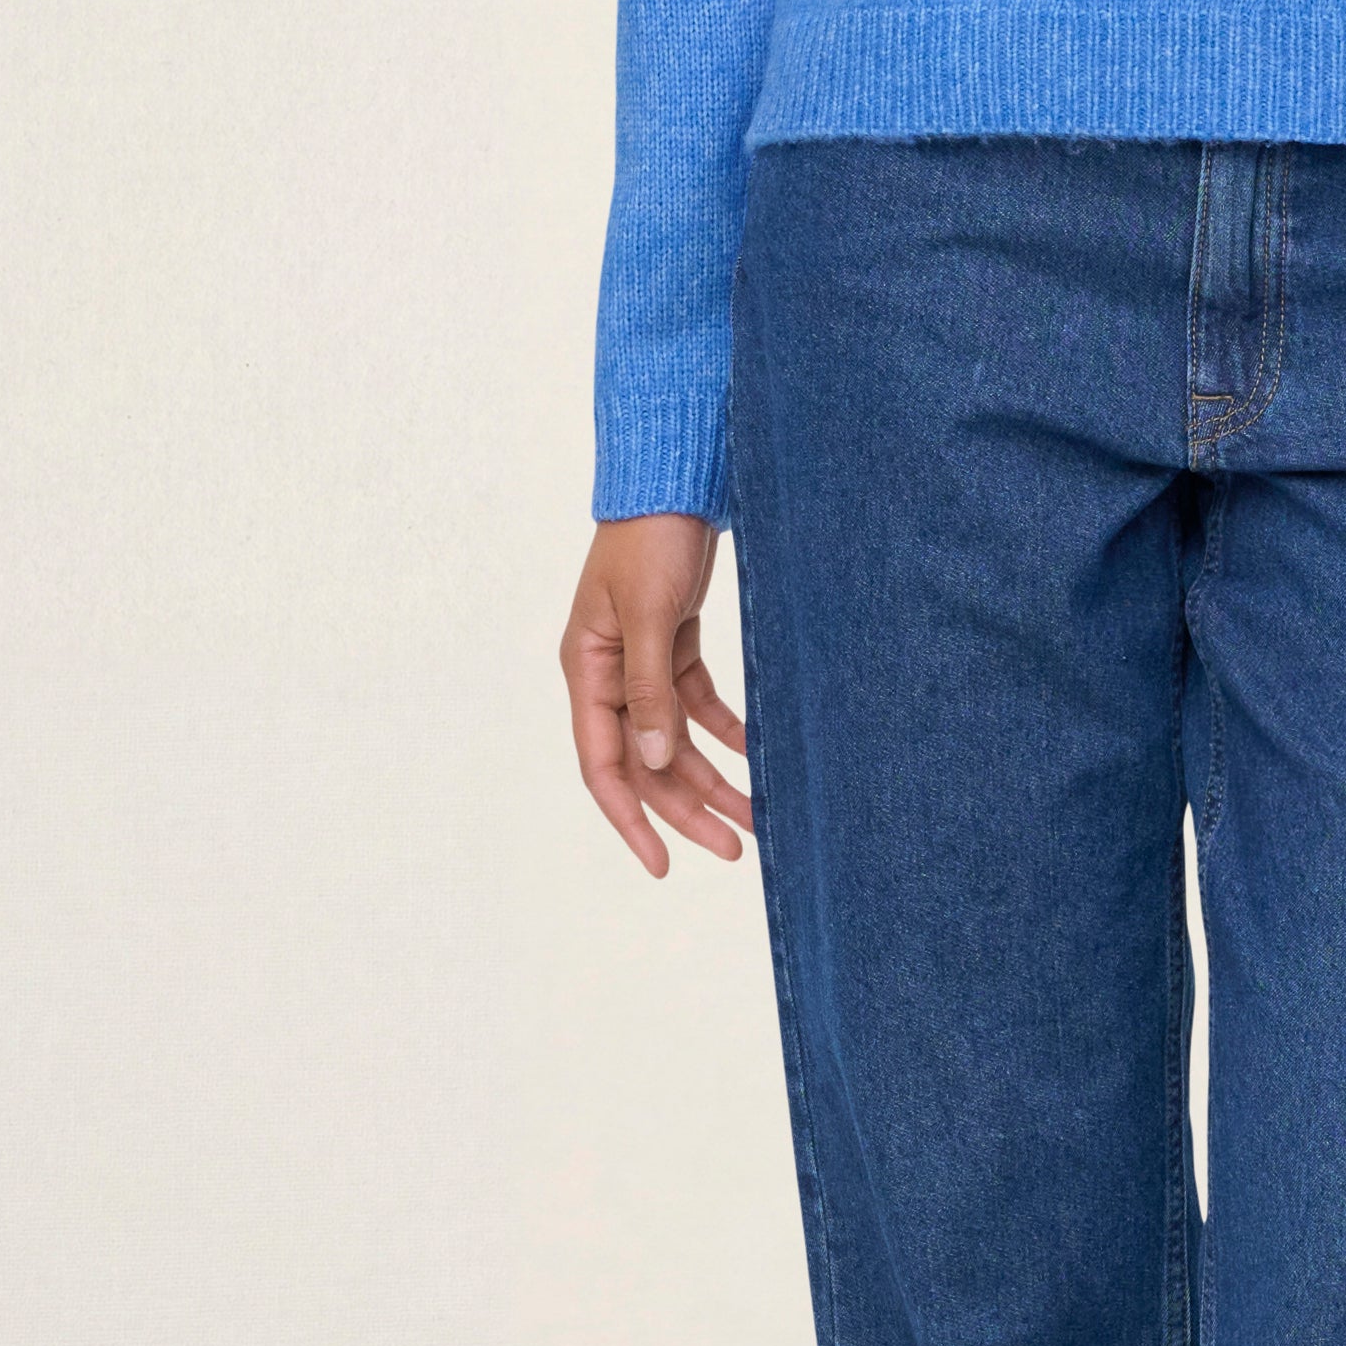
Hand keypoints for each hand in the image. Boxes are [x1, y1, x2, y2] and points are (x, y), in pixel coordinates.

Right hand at [567, 513, 750, 873]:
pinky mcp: (673, 645)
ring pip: (676, 741)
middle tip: (736, 849)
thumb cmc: (649, 537)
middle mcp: (608, 675)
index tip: (662, 866)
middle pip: (647, 763)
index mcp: (587, 672)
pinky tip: (758, 755)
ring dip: (713, 778)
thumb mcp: (648, 615)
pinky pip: (698, 705)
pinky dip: (726, 731)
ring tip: (756, 817)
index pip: (604, 766)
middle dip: (688, 809)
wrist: (671, 479)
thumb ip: (649, 690)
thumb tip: (654, 762)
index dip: (631, 821)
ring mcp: (640, 663)